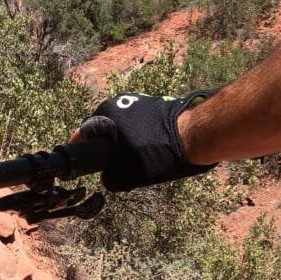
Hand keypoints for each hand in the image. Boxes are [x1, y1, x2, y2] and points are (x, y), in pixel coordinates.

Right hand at [74, 91, 216, 191]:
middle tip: (118, 164)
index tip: (87, 164)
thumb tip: (107, 179)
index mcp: (105, 114)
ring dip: (127, 139)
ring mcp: (137, 100)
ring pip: (123, 125)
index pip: (84, 135)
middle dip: (108, 146)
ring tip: (139, 157)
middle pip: (104, 129)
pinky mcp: (155, 102)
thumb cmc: (157, 153)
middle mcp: (117, 102)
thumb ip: (110, 179)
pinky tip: (153, 147)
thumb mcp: (127, 176)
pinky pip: (140, 121)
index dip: (84, 151)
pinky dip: (142, 133)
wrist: (196, 136)